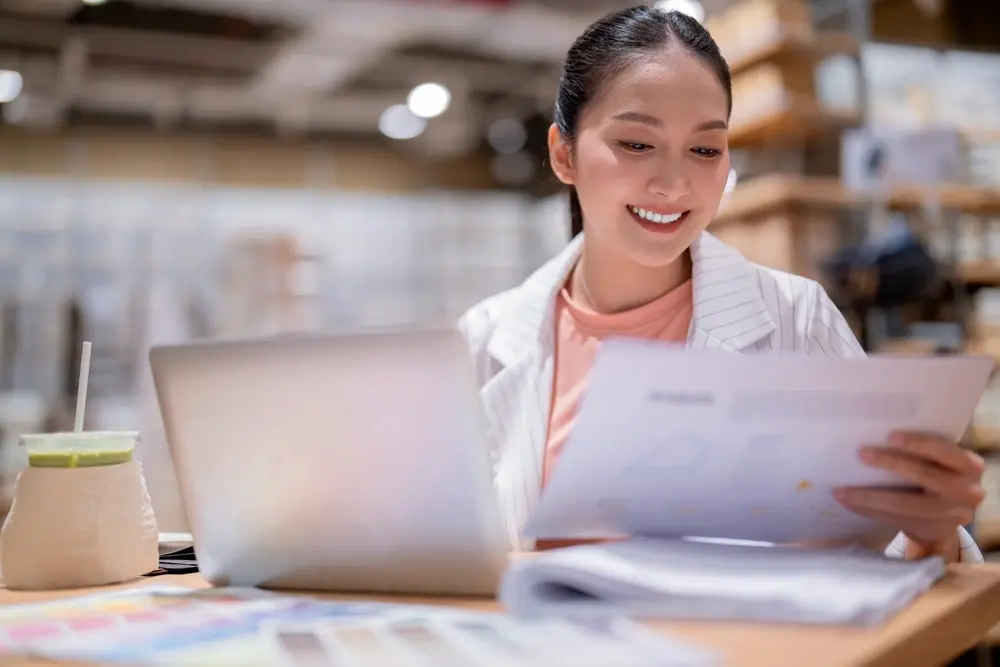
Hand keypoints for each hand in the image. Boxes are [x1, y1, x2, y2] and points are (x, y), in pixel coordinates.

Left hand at [834, 431, 985, 558]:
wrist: (946, 518)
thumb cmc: (935, 476)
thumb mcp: (940, 463)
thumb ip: (922, 453)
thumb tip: (872, 433)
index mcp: (968, 465)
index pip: (944, 450)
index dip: (919, 443)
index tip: (891, 436)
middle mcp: (968, 490)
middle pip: (925, 475)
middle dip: (890, 463)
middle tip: (862, 455)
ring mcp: (953, 514)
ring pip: (906, 504)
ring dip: (869, 497)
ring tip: (841, 491)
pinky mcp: (934, 530)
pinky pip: (897, 519)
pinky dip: (871, 510)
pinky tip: (850, 502)